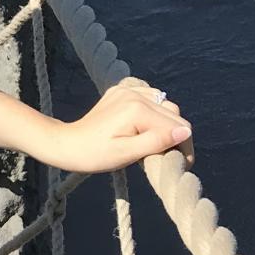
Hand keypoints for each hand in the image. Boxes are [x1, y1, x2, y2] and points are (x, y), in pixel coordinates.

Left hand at [52, 79, 192, 174]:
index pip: (178, 126)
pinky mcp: (121, 90)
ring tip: (158, 144)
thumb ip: (157, 141)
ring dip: (167, 124)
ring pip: (165, 105)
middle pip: (174, 114)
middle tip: (169, 157)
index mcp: (137, 109)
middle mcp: (135, 93)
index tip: (181, 165)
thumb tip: (185, 132)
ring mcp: (127, 89)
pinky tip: (147, 128)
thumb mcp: (128, 154)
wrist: (69, 143)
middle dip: (177, 136)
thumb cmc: (96, 154)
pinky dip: (155, 113)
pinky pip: (151, 98)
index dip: (184, 147)